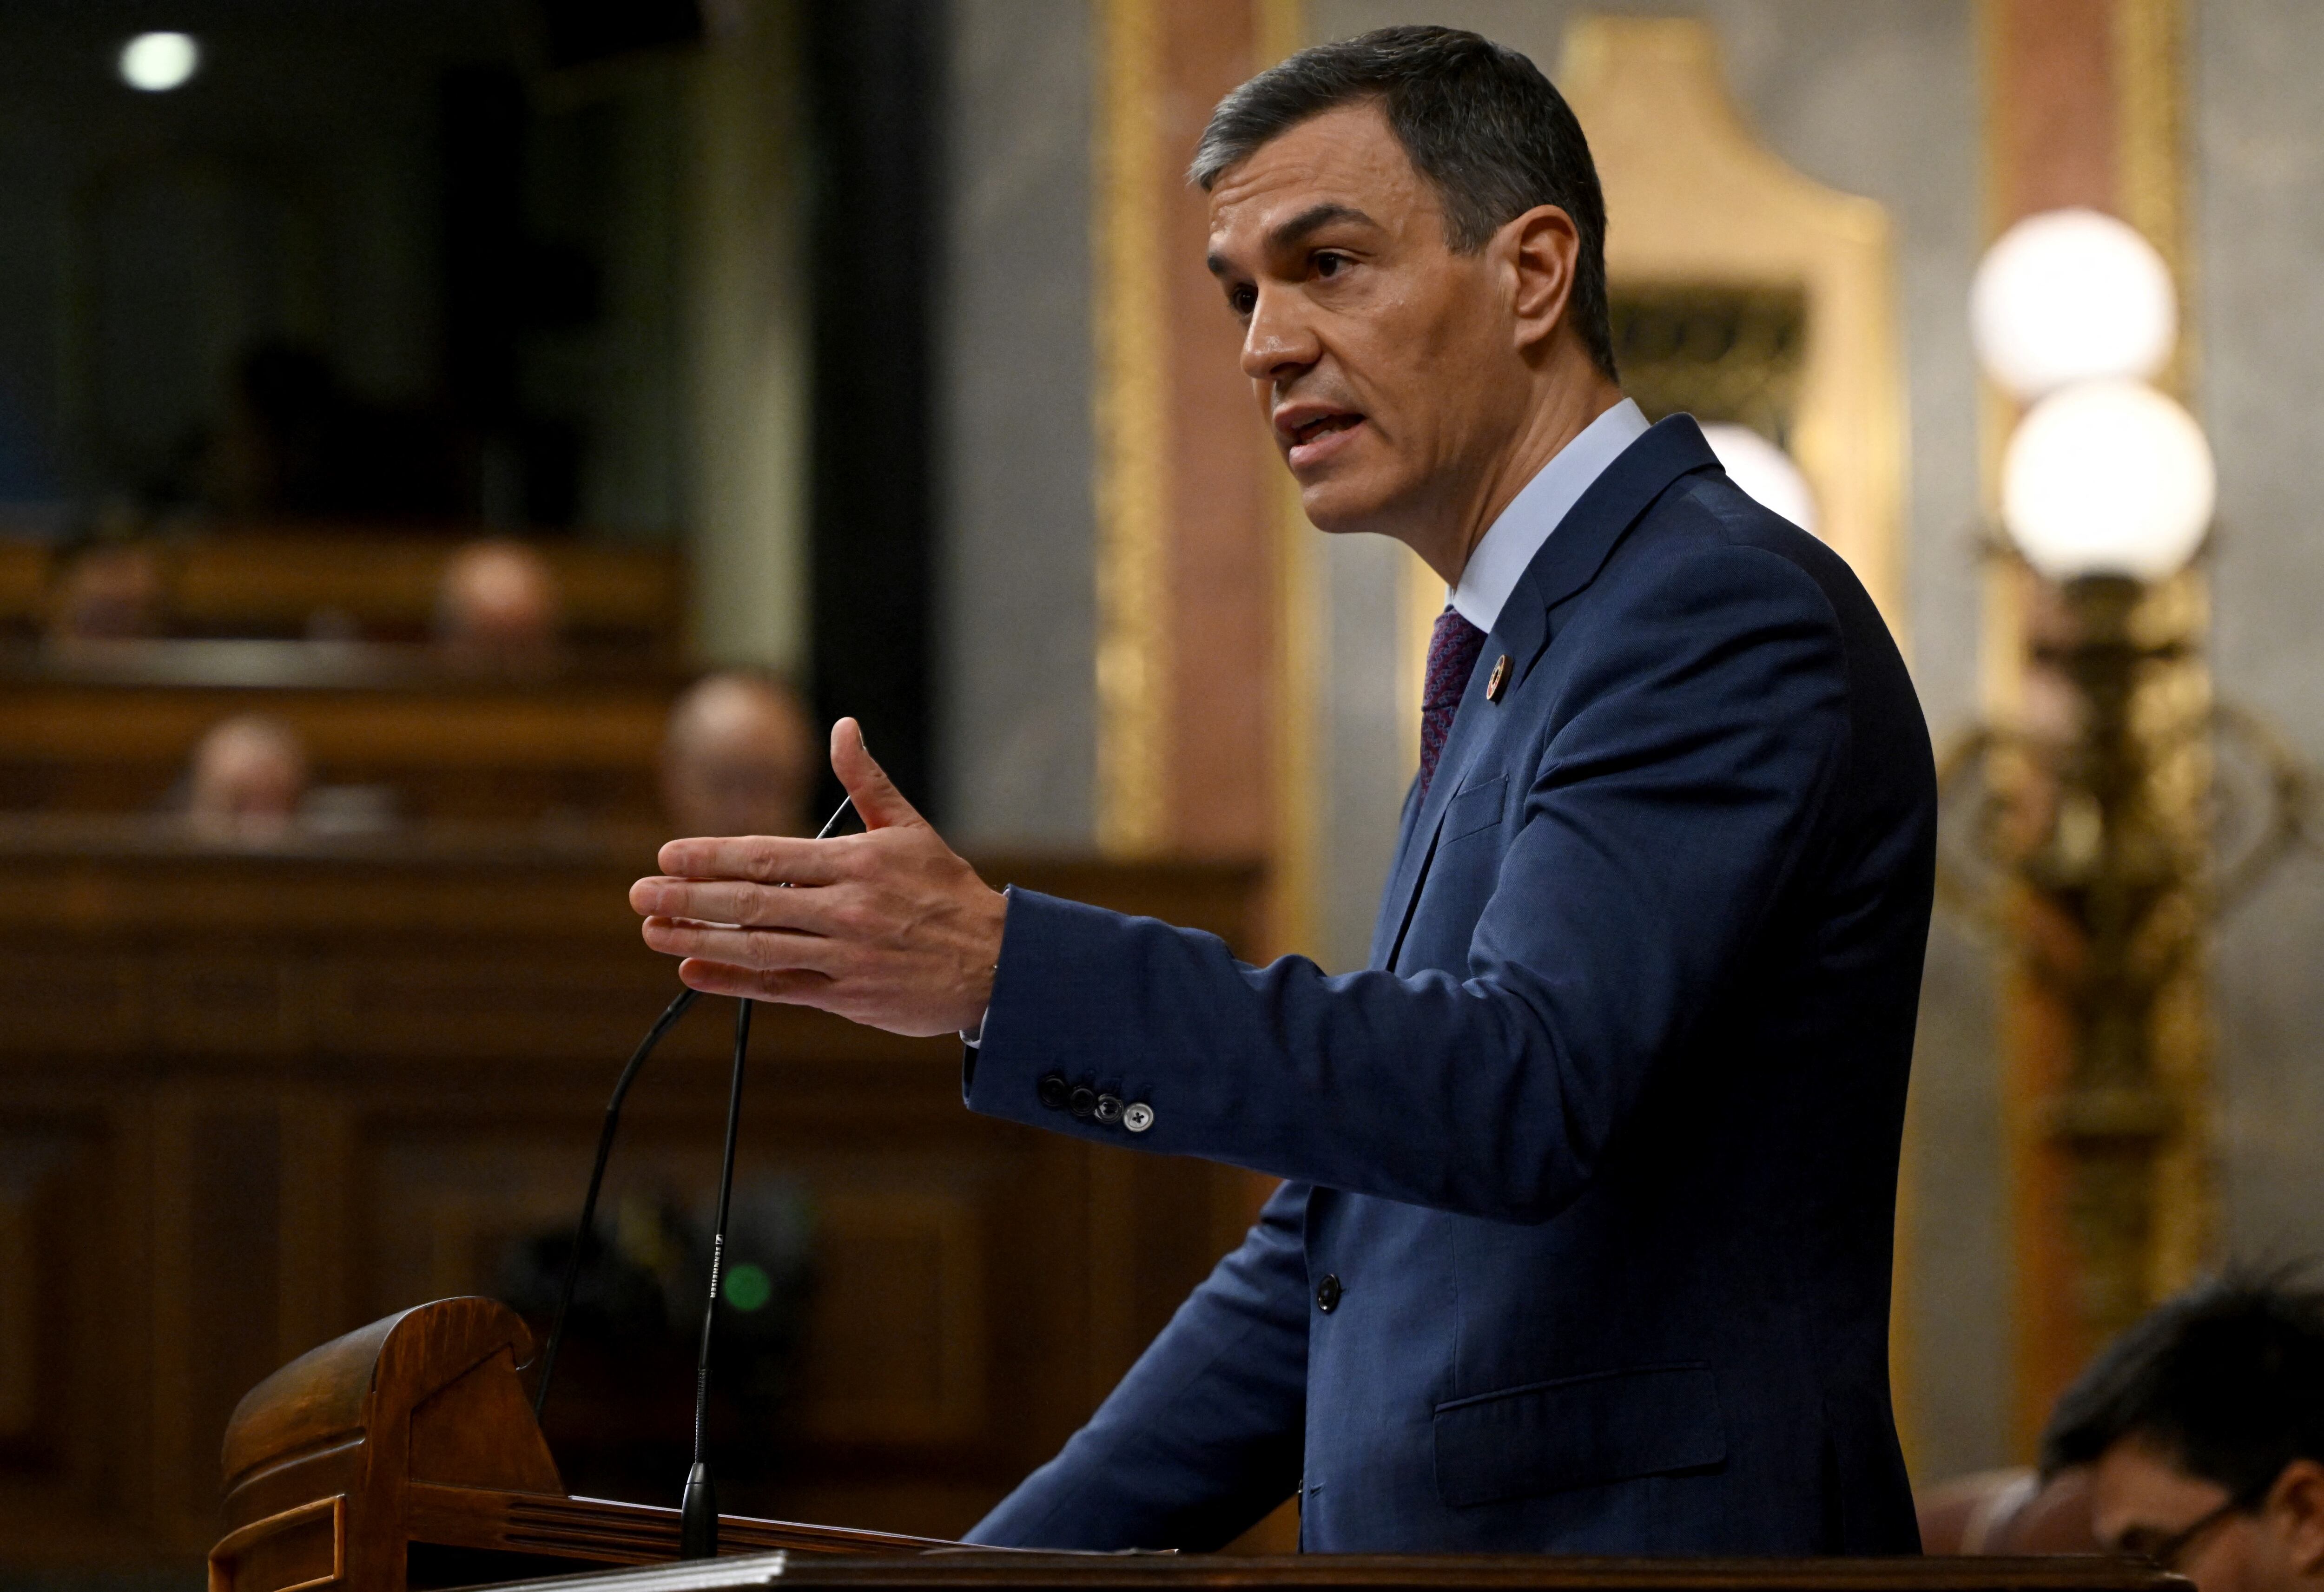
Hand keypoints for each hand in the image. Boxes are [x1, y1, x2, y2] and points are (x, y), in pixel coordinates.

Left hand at [630, 717, 1005, 1035]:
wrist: (997, 964)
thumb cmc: (948, 892)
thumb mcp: (911, 829)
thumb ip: (867, 782)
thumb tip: (844, 727)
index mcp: (857, 864)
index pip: (768, 856)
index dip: (713, 856)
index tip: (668, 855)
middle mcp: (846, 910)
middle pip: (751, 903)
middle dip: (687, 898)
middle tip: (639, 895)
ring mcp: (845, 956)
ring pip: (758, 948)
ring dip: (698, 939)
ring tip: (652, 932)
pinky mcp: (848, 997)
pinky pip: (779, 988)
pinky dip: (732, 982)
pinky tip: (692, 972)